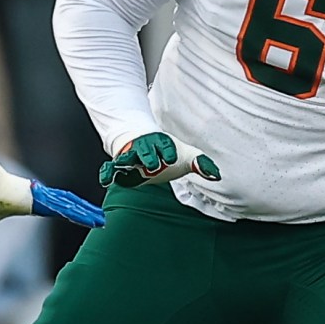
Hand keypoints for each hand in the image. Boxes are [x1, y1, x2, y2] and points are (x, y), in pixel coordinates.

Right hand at [0, 148, 105, 233]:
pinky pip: (63, 208)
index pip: (58, 208)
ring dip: (86, 214)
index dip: (72, 213)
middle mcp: (40, 198)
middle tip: (102, 219)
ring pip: (69, 206)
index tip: (84, 217)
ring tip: (102, 219)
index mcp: (32, 203)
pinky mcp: (40, 199)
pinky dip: (77, 214)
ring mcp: (41, 197)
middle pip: (68, 206)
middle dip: (85, 213)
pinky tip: (89, 218)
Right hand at [99, 131, 219, 188]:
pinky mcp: (119, 164)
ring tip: (126, 167)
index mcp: (162, 143)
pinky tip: (106, 182)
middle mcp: (145, 148)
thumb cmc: (166, 150)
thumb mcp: (186, 155)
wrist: (145, 142)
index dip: (167, 151)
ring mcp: (130, 155)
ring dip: (127, 161)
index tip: (171, 158)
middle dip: (148, 156)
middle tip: (153, 165)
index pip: (164, 145)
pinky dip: (107, 173)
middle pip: (145, 150)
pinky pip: (110, 168)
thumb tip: (217, 175)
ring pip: (126, 157)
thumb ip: (201, 164)